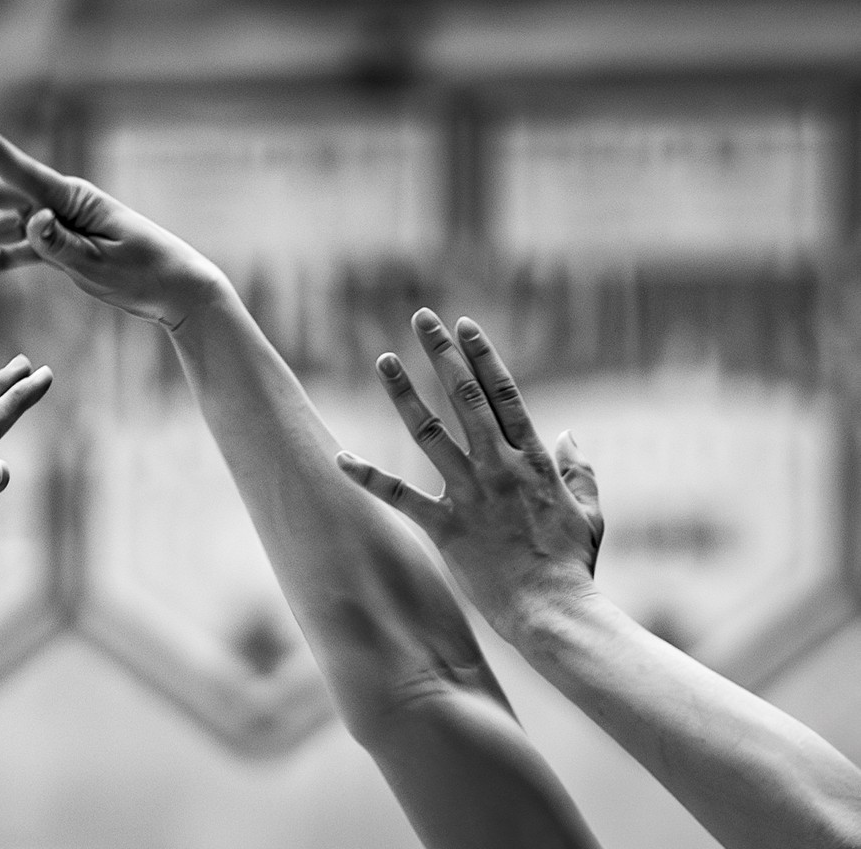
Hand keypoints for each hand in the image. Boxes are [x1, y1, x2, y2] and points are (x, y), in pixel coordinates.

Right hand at [0, 116, 227, 330]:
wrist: (173, 290)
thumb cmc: (146, 271)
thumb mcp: (104, 262)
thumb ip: (62, 244)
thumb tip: (29, 222)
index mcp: (71, 199)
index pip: (23, 172)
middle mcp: (55, 206)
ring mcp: (52, 227)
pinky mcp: (54, 250)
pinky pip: (10, 256)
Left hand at [334, 309, 602, 637]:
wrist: (555, 610)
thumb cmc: (572, 564)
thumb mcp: (589, 510)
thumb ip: (579, 469)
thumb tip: (569, 436)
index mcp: (533, 458)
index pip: (504, 392)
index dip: (481, 354)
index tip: (463, 325)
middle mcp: (499, 466)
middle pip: (465, 396)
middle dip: (441, 354)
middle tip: (420, 318)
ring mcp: (470, 493)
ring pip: (429, 432)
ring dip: (403, 393)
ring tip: (383, 359)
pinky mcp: (445, 526)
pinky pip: (398, 496)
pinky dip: (367, 477)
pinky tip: (339, 457)